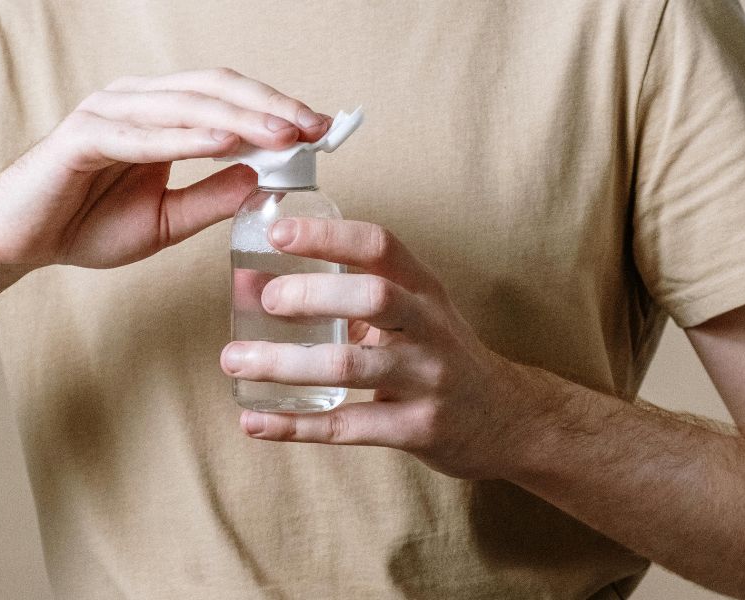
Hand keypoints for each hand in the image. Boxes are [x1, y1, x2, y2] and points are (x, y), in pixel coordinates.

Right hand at [0, 68, 329, 280]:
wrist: (16, 243)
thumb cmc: (84, 227)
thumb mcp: (165, 221)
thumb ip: (211, 198)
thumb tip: (261, 179)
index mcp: (157, 115)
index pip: (227, 99)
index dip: (275, 109)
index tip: (322, 130)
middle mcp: (135, 102)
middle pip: (215, 89)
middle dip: (270, 106)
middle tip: (315, 127)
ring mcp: (108, 113)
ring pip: (187, 105)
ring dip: (241, 118)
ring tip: (285, 133)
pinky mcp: (83, 137)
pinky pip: (144, 134)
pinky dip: (187, 138)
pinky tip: (228, 144)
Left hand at [219, 218, 549, 479]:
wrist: (508, 420)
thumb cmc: (440, 356)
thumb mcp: (414, 313)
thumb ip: (350, 297)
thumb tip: (255, 283)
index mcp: (423, 289)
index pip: (380, 246)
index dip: (328, 236)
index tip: (278, 232)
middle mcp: (429, 328)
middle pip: (372, 297)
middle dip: (311, 295)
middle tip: (263, 299)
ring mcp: (427, 380)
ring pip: (350, 366)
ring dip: (285, 363)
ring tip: (235, 361)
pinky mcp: (418, 429)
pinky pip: (348, 426)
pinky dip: (295, 425)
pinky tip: (255, 420)